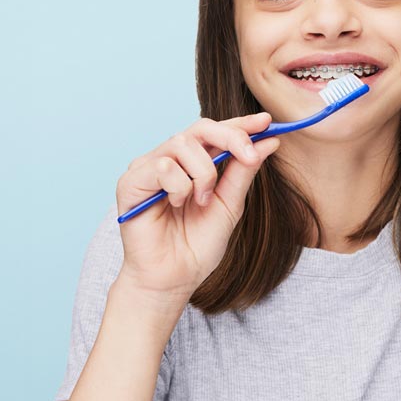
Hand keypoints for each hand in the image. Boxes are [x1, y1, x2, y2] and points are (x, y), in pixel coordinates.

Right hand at [114, 112, 277, 301]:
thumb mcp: (230, 203)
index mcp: (194, 162)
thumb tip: (269, 141)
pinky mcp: (131, 182)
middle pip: (201, 128)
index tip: (267, 122)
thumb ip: (245, 170)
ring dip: (203, 174)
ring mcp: (148, 167)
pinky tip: (177, 204)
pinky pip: (163, 166)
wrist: (175, 278)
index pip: (217, 132)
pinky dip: (180, 186)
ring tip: (202, 201)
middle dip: (231, 137)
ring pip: (183, 144)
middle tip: (249, 156)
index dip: (241, 124)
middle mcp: (170, 159)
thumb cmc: (198, 244)